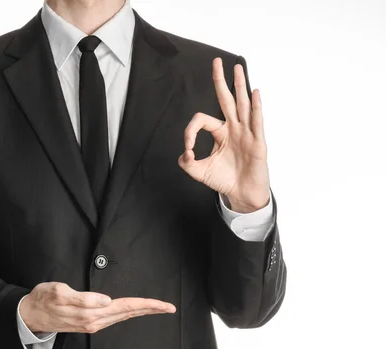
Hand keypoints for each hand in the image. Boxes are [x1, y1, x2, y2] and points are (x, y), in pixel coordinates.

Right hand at [19, 282, 175, 333]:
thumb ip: (82, 298)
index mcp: (90, 312)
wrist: (29, 315)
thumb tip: (105, 300)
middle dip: (149, 309)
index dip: (146, 305)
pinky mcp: (88, 323)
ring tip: (156, 307)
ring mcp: (92, 323)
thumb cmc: (43, 300)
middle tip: (169, 307)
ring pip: (123, 316)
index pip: (125, 306)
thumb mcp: (58, 293)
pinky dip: (127, 313)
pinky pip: (114, 318)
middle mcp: (94, 320)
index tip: (163, 305)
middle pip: (128, 312)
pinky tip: (132, 310)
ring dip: (140, 311)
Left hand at [178, 57, 269, 212]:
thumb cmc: (225, 180)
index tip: (188, 148)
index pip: (202, 119)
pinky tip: (254, 92)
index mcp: (219, 133)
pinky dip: (255, 106)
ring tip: (237, 68)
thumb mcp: (200, 172)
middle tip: (216, 62)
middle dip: (220, 81)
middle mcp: (233, 128)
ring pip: (242, 105)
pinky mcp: (257, 141)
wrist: (242, 194)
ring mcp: (246, 133)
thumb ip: (188, 163)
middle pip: (226, 99)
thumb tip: (184, 153)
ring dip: (239, 86)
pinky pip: (256, 120)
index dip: (191, 131)